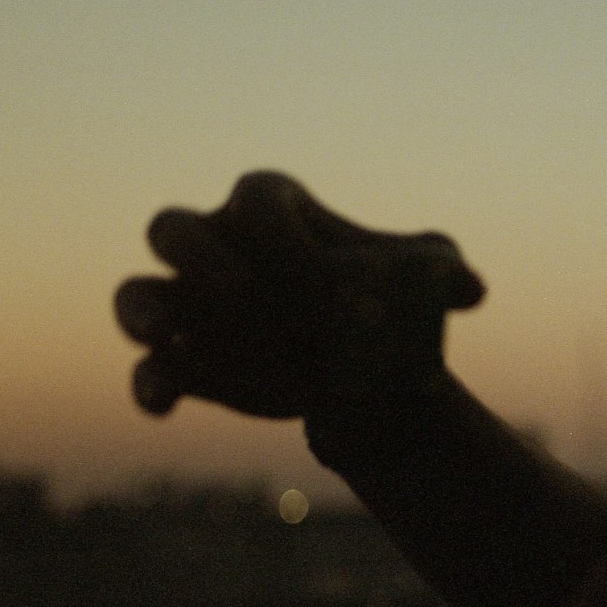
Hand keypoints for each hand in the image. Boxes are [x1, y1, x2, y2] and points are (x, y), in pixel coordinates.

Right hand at [114, 169, 484, 418]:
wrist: (368, 372)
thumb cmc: (388, 304)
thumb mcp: (426, 279)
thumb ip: (444, 272)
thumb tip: (470, 290)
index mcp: (271, 211)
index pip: (257, 199)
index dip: (281, 233)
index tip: (321, 277)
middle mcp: (217, 247)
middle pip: (171, 228)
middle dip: (198, 258)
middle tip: (243, 297)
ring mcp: (191, 305)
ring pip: (136, 292)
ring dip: (145, 311)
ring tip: (166, 336)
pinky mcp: (185, 362)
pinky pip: (149, 368)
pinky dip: (151, 384)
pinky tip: (165, 407)